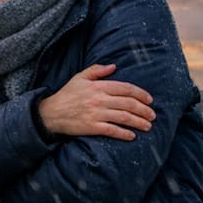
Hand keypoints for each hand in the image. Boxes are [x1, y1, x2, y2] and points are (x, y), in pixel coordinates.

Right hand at [38, 63, 154, 140]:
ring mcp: (95, 114)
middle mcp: (99, 99)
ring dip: (139, 122)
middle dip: (144, 110)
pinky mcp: (91, 127)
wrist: (50, 113)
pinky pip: (112, 130)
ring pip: (124, 117)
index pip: (125, 88)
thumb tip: (114, 66)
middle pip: (128, 104)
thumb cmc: (66, 95)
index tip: (149, 100)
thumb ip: (96, 70)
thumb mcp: (79, 78)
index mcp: (98, 86)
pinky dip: (124, 134)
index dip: (141, 94)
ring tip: (148, 126)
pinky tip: (132, 136)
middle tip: (152, 115)